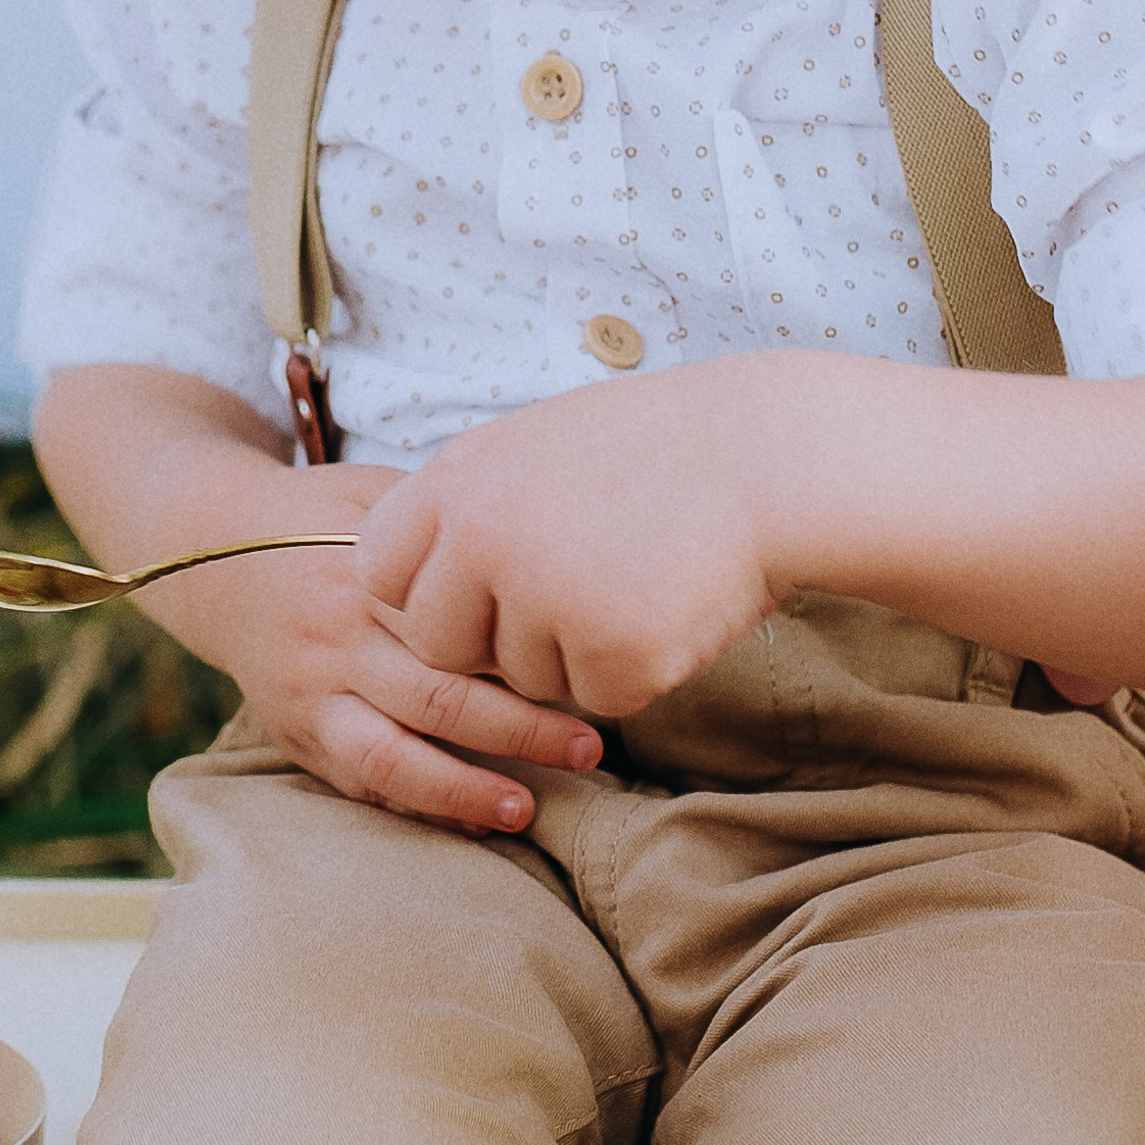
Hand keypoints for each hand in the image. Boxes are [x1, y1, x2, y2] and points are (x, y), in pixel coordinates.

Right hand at [184, 461, 604, 833]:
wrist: (209, 552)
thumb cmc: (316, 516)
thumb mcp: (374, 494)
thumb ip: (442, 522)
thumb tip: (544, 531)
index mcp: (365, 574)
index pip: (454, 625)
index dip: (522, 653)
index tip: (584, 666)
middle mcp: (336, 639)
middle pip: (438, 698)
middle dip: (519, 730)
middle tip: (591, 748)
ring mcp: (311, 693)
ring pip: (392, 757)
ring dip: (463, 790)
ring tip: (525, 810)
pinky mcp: (295, 732)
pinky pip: (358, 781)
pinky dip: (415, 806)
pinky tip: (470, 821)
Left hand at [355, 370, 780, 714]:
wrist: (765, 458)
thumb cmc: (647, 449)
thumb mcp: (530, 447)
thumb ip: (463, 506)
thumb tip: (405, 574)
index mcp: (457, 483)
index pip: (379, 573)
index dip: (422, 589)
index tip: (472, 584)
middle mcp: (486, 543)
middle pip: (439, 646)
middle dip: (489, 641)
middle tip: (563, 594)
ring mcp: (547, 602)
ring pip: (524, 678)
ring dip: (572, 650)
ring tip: (633, 573)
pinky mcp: (613, 657)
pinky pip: (596, 697)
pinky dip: (632, 668)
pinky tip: (668, 604)